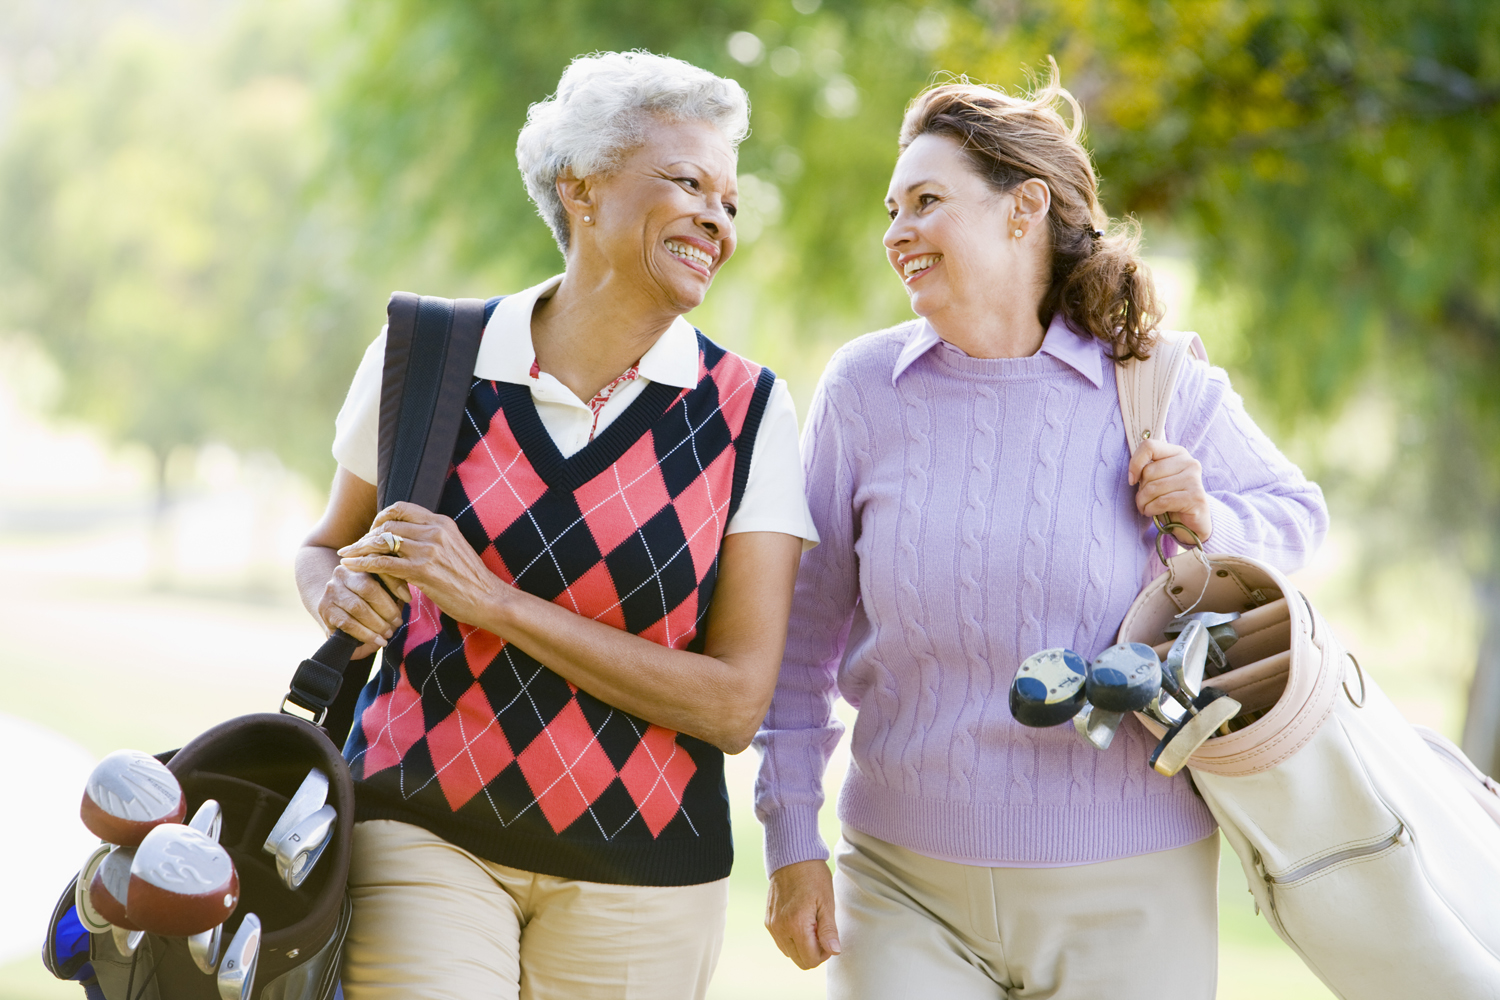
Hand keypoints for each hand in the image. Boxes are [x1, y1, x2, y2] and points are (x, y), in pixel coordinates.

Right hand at [317, 563, 405, 658]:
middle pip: (367, 588)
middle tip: (398, 622)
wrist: (339, 612)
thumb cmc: (368, 601)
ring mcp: (331, 590)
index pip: (378, 569)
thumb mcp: (383, 591)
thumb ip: (393, 589)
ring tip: (388, 633)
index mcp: (359, 563)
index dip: (394, 583)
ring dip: (377, 623)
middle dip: (386, 608)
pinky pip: (347, 622)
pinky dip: (365, 634)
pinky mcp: (324, 608)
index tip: (408, 599)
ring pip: (357, 607)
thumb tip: (406, 596)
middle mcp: (341, 573)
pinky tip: (377, 641)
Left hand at [338, 502, 507, 628]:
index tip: (372, 530)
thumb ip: (433, 539)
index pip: (402, 508)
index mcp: (442, 523)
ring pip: (382, 541)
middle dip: (366, 535)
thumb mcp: (454, 549)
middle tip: (356, 547)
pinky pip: (384, 563)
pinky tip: (352, 566)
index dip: (381, 516)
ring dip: (359, 548)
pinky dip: (363, 563)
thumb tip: (408, 539)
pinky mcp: (423, 571)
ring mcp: (429, 550)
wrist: (488, 599)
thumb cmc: (470, 579)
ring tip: (346, 555)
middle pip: (388, 523)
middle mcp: (435, 531)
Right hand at [766, 859, 840, 969]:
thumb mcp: (827, 902)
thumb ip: (829, 930)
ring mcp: (772, 925)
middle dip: (813, 952)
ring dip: (802, 946)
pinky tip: (800, 921)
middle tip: (821, 931)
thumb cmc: (812, 877)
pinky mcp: (768, 921)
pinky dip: (792, 938)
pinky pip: (781, 942)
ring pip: (789, 953)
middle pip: (799, 961)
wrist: (791, 857)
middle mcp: (780, 929)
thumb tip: (834, 951)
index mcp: (796, 925)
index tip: (829, 937)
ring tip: (811, 924)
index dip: (824, 954)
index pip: (810, 960)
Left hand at [1128, 438, 1211, 545]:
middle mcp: (1189, 462)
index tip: (1132, 480)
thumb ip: (1147, 471)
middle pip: (1149, 471)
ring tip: (1146, 508)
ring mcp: (1194, 479)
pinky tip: (1153, 513)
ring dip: (1143, 502)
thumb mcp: (1156, 481)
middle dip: (1140, 490)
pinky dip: (1152, 509)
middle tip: (1143, 501)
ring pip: (1154, 488)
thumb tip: (1132, 474)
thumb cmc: (1169, 501)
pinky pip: (1162, 501)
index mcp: (1178, 453)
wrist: (1190, 524)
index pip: (1149, 446)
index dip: (1135, 463)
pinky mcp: (1196, 497)